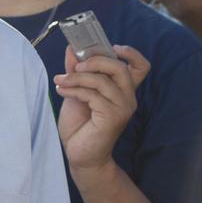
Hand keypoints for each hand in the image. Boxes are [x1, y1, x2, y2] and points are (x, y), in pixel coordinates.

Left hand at [55, 44, 148, 176]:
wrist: (80, 155)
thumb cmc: (80, 125)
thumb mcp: (77, 91)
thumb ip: (77, 71)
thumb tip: (72, 49)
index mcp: (123, 90)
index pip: (141, 67)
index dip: (131, 53)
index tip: (111, 47)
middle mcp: (128, 98)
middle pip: (120, 68)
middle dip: (95, 61)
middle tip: (76, 65)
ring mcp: (123, 108)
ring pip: (103, 81)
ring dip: (77, 77)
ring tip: (61, 80)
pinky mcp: (113, 118)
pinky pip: (93, 95)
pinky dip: (75, 90)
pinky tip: (62, 92)